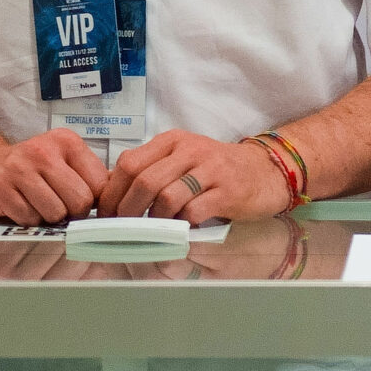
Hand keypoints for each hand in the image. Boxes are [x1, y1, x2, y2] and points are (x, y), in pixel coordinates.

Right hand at [0, 129, 108, 225]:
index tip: (79, 202)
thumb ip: (90, 177)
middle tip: (56, 205)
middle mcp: (42, 150)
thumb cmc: (28, 170)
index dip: (92, 202)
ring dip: (47, 217)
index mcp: (66, 141)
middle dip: (71, 212)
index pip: (99, 185)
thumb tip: (122, 196)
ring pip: (55, 213)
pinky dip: (26, 220)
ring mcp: (18, 167)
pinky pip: (29, 219)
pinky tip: (18, 206)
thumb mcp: (62, 162)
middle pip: (79, 201)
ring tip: (35, 203)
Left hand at [98, 129, 291, 223]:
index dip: (113, 192)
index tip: (106, 214)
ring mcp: (210, 170)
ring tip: (155, 230)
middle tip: (124, 229)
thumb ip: (152, 169)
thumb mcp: (182, 159)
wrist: (264, 171)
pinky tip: (182, 229)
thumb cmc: (215, 170)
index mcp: (172, 141)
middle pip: (145, 181)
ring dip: (155, 220)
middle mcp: (190, 150)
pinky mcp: (228, 192)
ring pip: (167, 197)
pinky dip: (181, 226)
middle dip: (128, 210)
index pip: (130, 163)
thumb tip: (111, 194)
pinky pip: (193, 212)